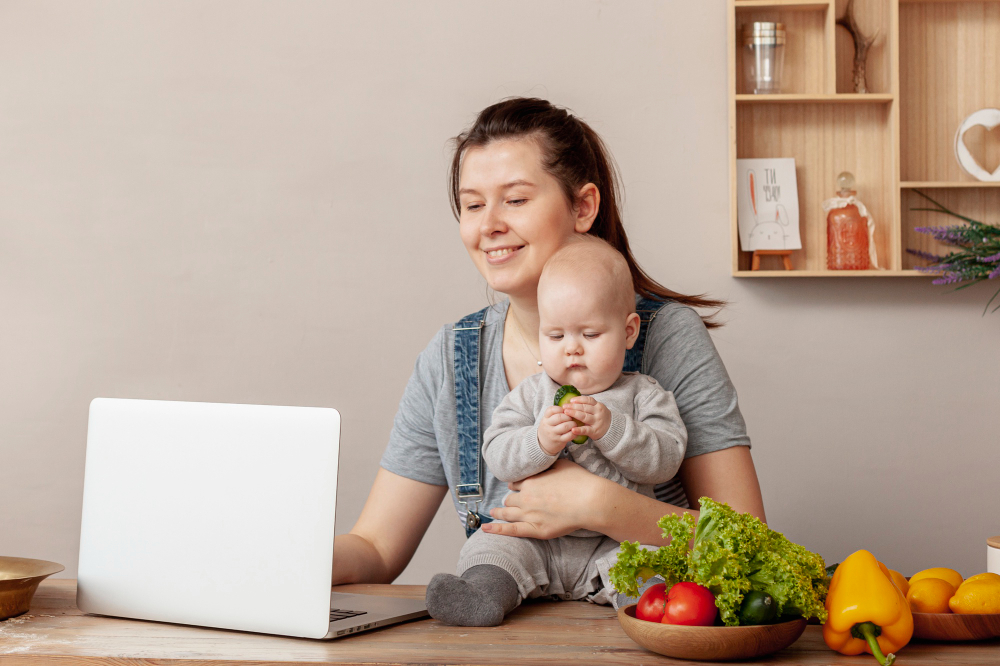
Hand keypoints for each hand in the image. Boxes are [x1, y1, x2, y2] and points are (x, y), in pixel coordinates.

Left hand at [481, 459, 604, 538]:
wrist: (590, 500)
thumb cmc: (580, 481)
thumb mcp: (561, 464)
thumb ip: (547, 465)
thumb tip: (542, 461)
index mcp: (531, 481)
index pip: (515, 483)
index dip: (517, 485)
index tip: (518, 487)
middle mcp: (526, 497)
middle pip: (510, 498)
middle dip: (511, 498)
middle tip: (511, 501)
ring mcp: (529, 514)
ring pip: (508, 512)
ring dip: (500, 511)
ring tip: (494, 511)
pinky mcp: (536, 529)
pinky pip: (511, 530)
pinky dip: (496, 530)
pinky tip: (485, 529)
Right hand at [537, 405, 577, 455]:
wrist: (543, 443)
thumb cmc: (549, 428)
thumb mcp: (548, 419)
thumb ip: (556, 413)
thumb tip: (569, 406)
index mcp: (545, 418)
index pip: (551, 410)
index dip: (559, 408)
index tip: (564, 410)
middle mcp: (548, 425)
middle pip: (559, 417)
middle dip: (568, 416)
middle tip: (571, 417)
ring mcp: (553, 434)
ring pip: (565, 426)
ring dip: (572, 424)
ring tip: (574, 423)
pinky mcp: (559, 441)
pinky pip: (568, 436)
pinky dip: (574, 432)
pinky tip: (575, 430)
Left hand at [562, 395, 611, 439]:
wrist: (612, 429)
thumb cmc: (600, 417)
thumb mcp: (597, 409)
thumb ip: (588, 405)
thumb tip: (572, 401)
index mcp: (598, 406)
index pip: (588, 400)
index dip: (579, 399)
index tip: (571, 400)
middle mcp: (598, 413)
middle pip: (585, 408)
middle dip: (573, 406)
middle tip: (564, 406)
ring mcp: (597, 422)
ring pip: (585, 417)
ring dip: (574, 414)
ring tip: (566, 413)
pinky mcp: (595, 431)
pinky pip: (586, 430)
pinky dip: (579, 430)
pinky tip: (573, 429)